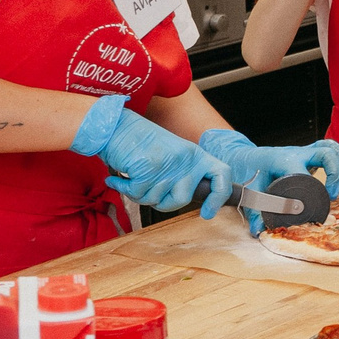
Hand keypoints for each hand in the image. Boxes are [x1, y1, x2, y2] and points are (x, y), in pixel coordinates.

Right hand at [73, 94, 233, 217]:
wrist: (116, 125)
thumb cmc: (140, 144)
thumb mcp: (172, 155)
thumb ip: (181, 174)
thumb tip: (182, 201)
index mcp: (195, 155)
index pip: (222, 175)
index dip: (218, 197)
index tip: (207, 213)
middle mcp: (185, 159)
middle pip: (183, 199)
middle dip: (164, 204)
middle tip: (148, 192)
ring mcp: (168, 163)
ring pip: (155, 199)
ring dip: (138, 194)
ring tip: (132, 176)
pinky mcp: (148, 167)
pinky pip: (137, 193)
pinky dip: (124, 188)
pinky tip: (118, 177)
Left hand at [199, 129, 338, 232]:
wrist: (243, 157)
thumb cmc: (247, 172)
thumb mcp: (249, 191)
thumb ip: (255, 211)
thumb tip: (258, 231)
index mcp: (281, 159)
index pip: (301, 171)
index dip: (309, 188)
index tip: (309, 207)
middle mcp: (296, 152)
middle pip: (324, 153)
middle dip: (334, 173)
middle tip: (332, 195)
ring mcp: (303, 151)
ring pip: (330, 148)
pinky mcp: (309, 154)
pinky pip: (331, 149)